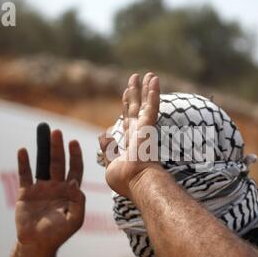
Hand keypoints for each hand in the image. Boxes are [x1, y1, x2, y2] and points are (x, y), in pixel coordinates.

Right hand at [16, 129, 84, 253]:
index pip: (75, 169)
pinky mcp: (26, 192)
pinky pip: (25, 174)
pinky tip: (23, 150)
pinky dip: (24, 163)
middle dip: (59, 147)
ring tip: (43, 132)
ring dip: (43, 149)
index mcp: (70, 191)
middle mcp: (56, 186)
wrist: (37, 243)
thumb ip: (79, 202)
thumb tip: (75, 183)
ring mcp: (41, 188)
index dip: (75, 156)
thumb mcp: (75, 219)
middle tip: (57, 132)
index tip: (74, 142)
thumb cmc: (59, 233)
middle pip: (58, 162)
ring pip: (42, 164)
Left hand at [99, 72, 162, 197]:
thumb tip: (103, 134)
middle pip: (136, 108)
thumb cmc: (125, 179)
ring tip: (148, 74)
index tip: (127, 94)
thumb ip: (108, 148)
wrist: (138, 182)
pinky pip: (152, 106)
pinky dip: (153, 92)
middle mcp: (139, 132)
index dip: (127, 106)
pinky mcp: (148, 126)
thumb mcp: (111, 163)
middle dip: (136, 93)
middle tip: (136, 78)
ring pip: (145, 103)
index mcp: (131, 141)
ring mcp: (145, 128)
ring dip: (146, 88)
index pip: (128, 120)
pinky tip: (154, 79)